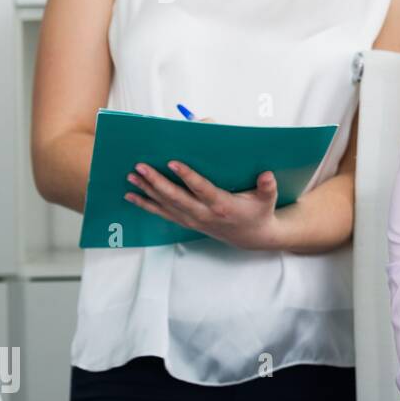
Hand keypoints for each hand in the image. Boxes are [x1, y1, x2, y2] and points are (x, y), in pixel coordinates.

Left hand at [124, 160, 280, 250]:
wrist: (253, 237)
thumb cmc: (259, 213)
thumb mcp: (268, 200)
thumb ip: (268, 187)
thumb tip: (267, 174)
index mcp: (222, 205)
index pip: (201, 189)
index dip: (187, 176)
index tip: (173, 163)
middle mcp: (204, 214)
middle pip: (175, 197)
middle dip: (156, 182)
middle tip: (141, 167)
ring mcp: (193, 219)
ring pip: (165, 205)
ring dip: (147, 191)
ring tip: (131, 177)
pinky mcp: (187, 222)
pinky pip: (163, 213)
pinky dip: (146, 205)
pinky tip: (132, 196)